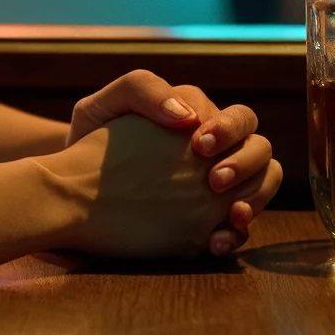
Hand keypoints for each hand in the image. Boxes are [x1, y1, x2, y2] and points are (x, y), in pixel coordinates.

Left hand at [67, 70, 280, 253]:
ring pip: (264, 181)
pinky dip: (235, 234)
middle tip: (214, 181)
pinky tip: (214, 243)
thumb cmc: (91, 137)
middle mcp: (217, 148)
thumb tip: (186, 115)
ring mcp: (218, 183)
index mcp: (198, 115)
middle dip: (245, 163)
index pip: (236, 117)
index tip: (199, 146)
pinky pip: (239, 225)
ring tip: (233, 214)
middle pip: (259, 147)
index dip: (227, 130)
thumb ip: (142, 91)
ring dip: (256, 196)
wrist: (71, 184)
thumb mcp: (105, 106)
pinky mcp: (209, 216)